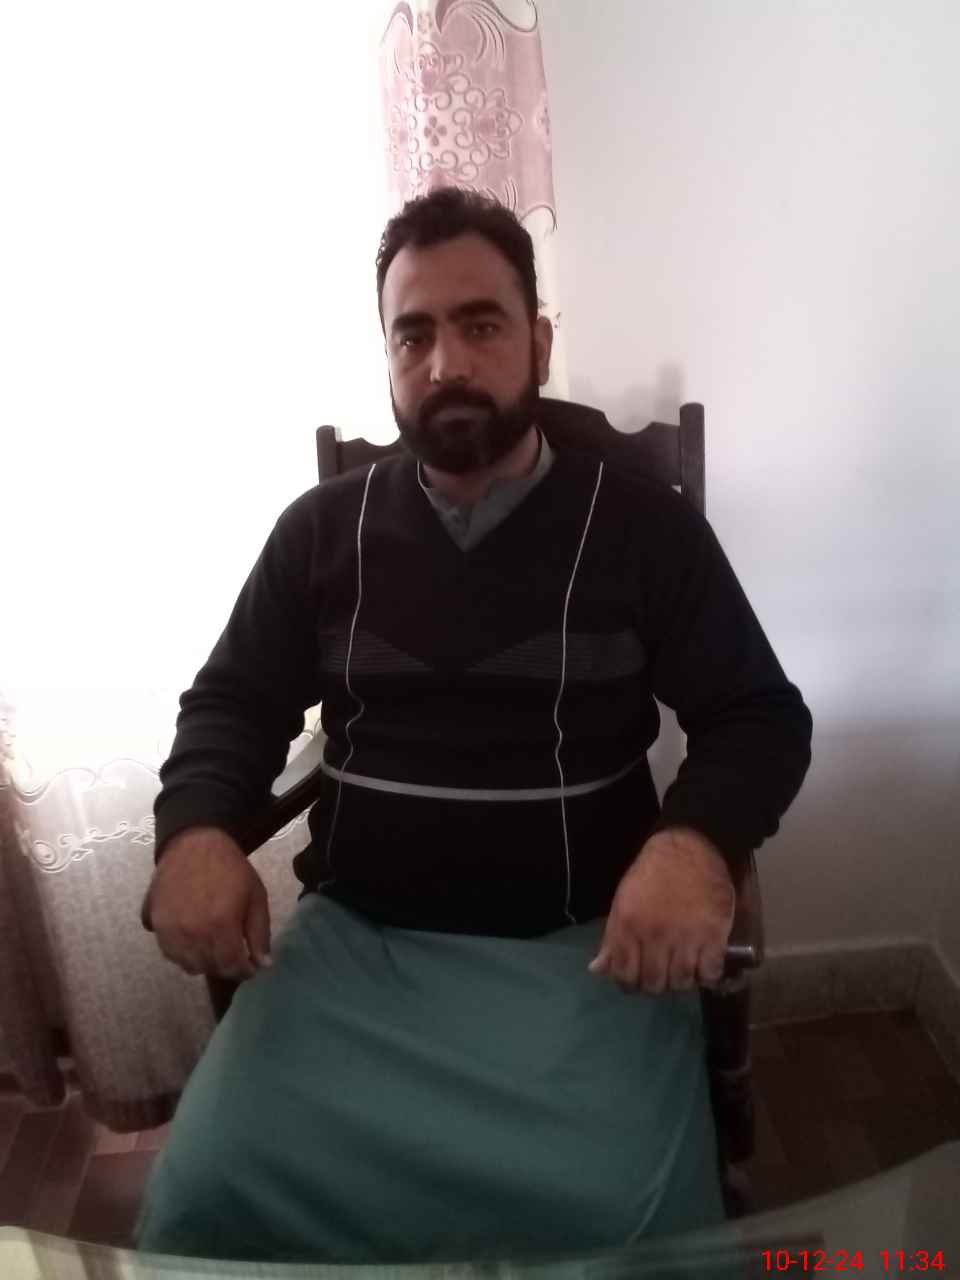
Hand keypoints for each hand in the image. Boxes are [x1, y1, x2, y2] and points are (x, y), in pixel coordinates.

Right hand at [143, 826, 271, 979]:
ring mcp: (170, 930)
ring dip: (204, 962)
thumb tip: (263, 965)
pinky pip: (168, 953)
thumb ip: (259, 934)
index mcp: (220, 926)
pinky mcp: (155, 923)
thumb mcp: (256, 896)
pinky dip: (183, 954)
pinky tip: (194, 942)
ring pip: (187, 965)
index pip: (232, 966)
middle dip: (226, 966)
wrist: (194, 844)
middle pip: (209, 968)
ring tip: (215, 949)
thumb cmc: (231, 868)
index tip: (250, 967)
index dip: (244, 970)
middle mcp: (192, 933)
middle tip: (234, 956)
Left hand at [588, 827, 733, 993]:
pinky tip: (704, 966)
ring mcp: (685, 938)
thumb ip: (612, 937)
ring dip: (681, 980)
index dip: (629, 983)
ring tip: (683, 969)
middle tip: (661, 973)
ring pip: (681, 983)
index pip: (623, 975)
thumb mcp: (623, 900)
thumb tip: (598, 970)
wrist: (691, 846)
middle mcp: (654, 936)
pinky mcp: (713, 936)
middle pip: (653, 984)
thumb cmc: (653, 872)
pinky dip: (707, 975)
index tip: (636, 978)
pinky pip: (710, 973)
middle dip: (655, 984)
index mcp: (628, 926)